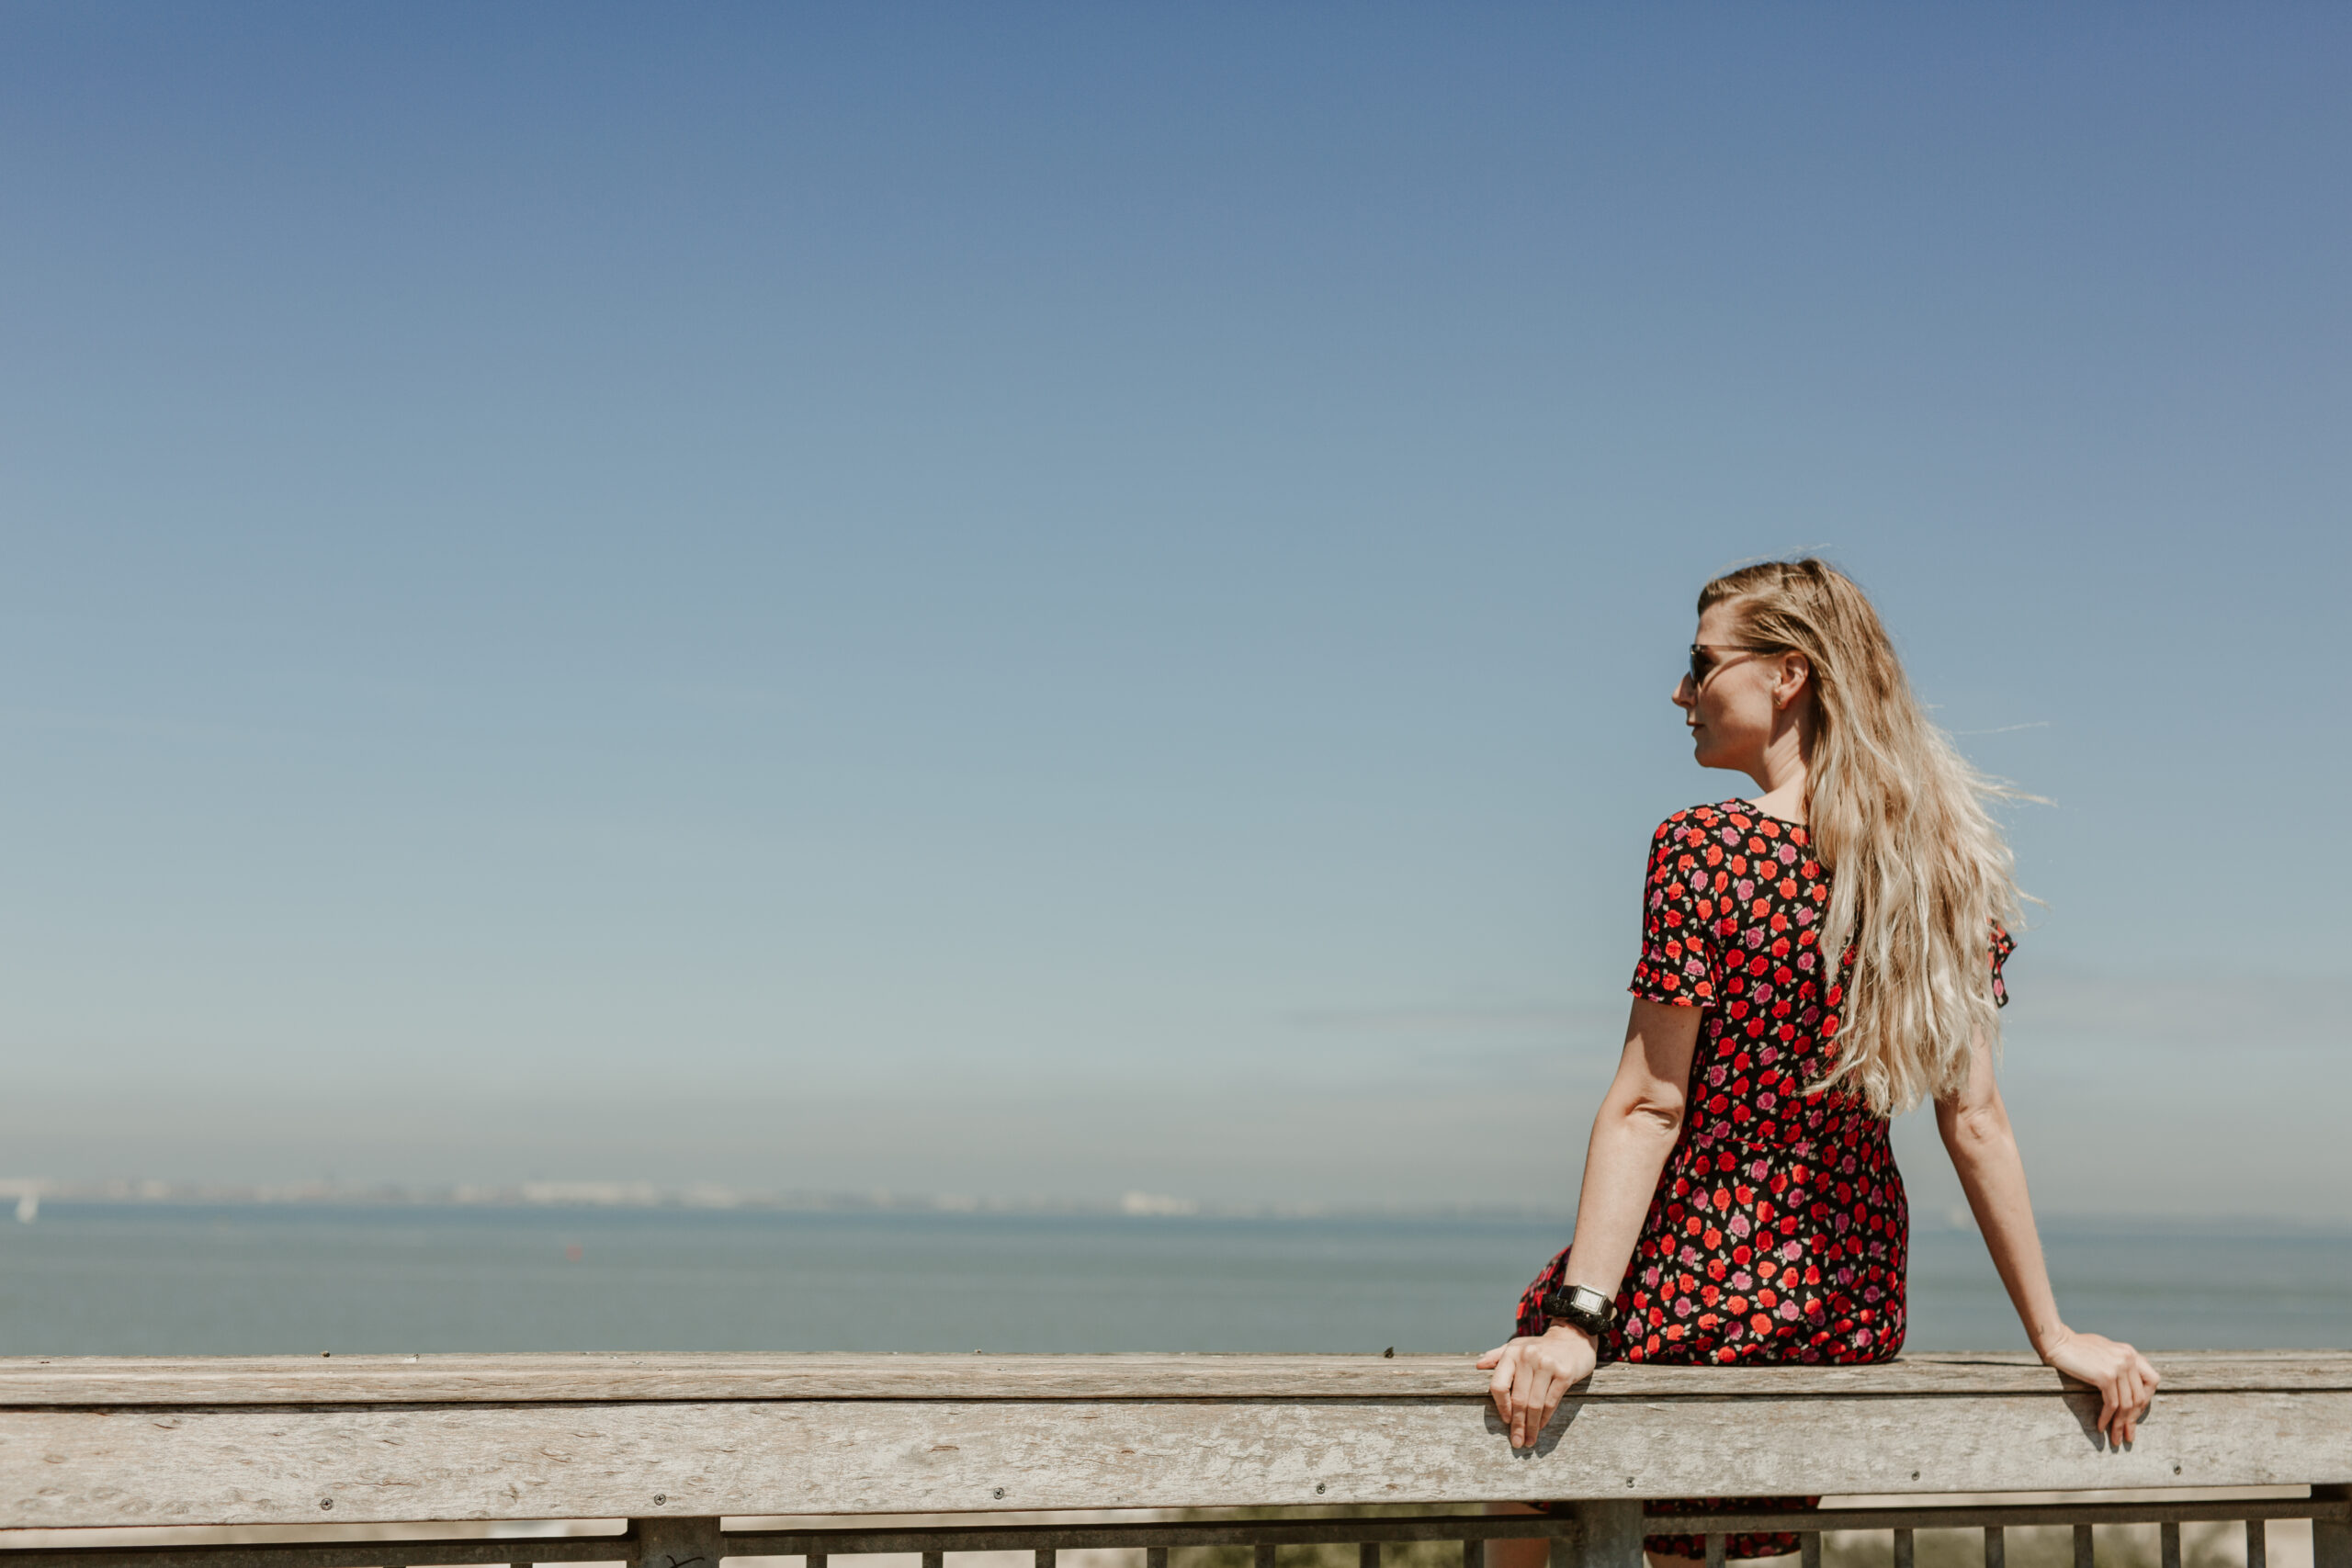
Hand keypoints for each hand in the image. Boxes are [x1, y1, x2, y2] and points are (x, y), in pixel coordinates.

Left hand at [1476, 1325, 1597, 1447]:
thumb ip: (1498, 1355)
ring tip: (1529, 1440)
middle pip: (1518, 1399)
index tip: (1505, 1421)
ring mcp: (1547, 1365)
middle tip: (1517, 1441)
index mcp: (1512, 1352)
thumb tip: (1478, 1365)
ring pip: (1535, 1404)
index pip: (1498, 1384)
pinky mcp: (1564, 1373)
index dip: (1501, 1406)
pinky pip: (1551, 1402)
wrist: (1573, 1338)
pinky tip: (1540, 1427)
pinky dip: (1544, 1418)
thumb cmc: (1541, 1347)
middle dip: (1517, 1424)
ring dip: (1531, 1426)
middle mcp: (1528, 1357)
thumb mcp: (1518, 1346)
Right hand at [2039, 1327, 2159, 1445]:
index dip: (2146, 1400)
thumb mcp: (2105, 1350)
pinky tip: (2101, 1425)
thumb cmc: (2076, 1347)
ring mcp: (2118, 1367)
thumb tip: (2129, 1383)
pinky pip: (2112, 1404)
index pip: (2152, 1381)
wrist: (2057, 1342)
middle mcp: (2128, 1358)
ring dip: (2120, 1423)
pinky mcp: (2105, 1376)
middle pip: (2140, 1396)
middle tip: (2128, 1435)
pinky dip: (2107, 1417)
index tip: (2135, 1413)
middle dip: (2133, 1419)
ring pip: (2126, 1404)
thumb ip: (2120, 1363)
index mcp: (2130, 1353)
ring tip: (2115, 1437)